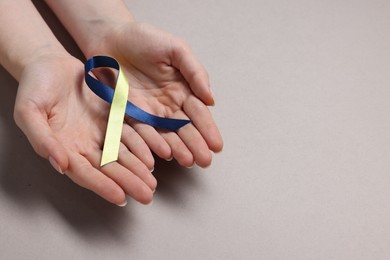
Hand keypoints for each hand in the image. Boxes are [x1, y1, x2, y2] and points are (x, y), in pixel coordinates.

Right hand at [14, 53, 156, 204]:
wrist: (50, 63)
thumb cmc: (35, 86)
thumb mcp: (29, 111)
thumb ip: (42, 138)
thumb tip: (59, 164)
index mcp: (64, 147)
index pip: (85, 173)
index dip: (102, 185)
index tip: (120, 197)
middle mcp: (84, 144)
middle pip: (108, 168)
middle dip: (128, 182)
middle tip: (147, 196)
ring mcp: (100, 131)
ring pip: (122, 154)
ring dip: (137, 168)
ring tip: (152, 183)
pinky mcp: (112, 117)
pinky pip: (129, 133)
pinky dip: (140, 145)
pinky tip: (153, 157)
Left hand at [87, 22, 222, 167]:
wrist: (111, 36)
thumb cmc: (145, 38)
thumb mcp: (176, 49)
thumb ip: (195, 71)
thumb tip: (211, 99)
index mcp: (182, 90)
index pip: (198, 113)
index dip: (208, 129)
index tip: (217, 145)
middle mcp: (167, 105)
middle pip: (184, 128)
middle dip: (196, 145)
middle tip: (205, 161)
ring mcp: (147, 112)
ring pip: (165, 134)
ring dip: (177, 148)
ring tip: (188, 161)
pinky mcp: (127, 114)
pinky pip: (140, 131)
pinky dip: (151, 143)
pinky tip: (163, 154)